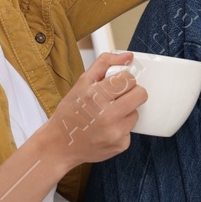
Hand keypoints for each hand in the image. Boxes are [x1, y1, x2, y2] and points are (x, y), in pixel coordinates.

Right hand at [41, 51, 145, 167]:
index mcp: (96, 95)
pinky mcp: (121, 145)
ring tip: (107, 115)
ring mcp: (115, 132)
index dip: (123, 80)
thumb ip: (105, 63)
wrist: (59, 145)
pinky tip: (106, 129)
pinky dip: (121, 128)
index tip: (115, 84)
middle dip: (131, 93)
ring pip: (136, 113)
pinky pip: (131, 130)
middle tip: (117, 97)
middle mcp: (107, 115)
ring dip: (126, 112)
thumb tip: (128, 56)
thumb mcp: (82, 83)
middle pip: (140, 94)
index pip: (128, 79)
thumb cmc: (70, 113)